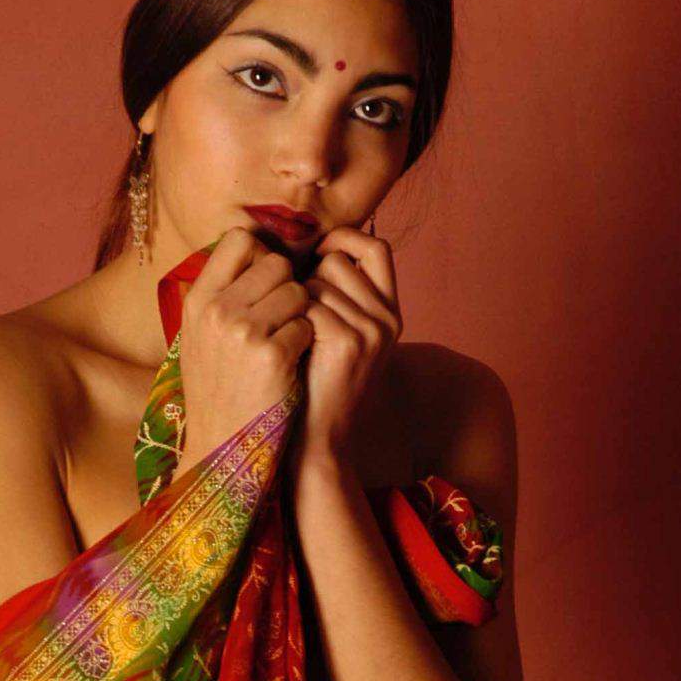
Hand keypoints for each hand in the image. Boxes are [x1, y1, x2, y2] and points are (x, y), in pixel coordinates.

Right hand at [176, 228, 313, 469]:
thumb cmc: (216, 391)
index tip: (267, 282)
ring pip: (298, 292)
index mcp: (197, 300)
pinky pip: (308, 325)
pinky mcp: (273, 355)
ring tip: (286, 343)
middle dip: (288, 287)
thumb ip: (220, 295)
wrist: (221, 448)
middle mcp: (217, 310)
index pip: (239, 240)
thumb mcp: (199, 338)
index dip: (262, 255)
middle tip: (283, 319)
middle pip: (277, 263)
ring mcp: (244, 332)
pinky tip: (291, 365)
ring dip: (301, 315)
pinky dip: (306, 343)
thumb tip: (253, 250)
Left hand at [296, 225, 401, 462]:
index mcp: (390, 314)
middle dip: (308, 279)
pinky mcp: (349, 342)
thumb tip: (314, 248)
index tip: (318, 251)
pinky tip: (290, 348)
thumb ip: (339, 297)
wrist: (319, 442)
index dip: (345, 238)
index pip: (376, 248)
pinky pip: (308, 304)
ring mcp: (372, 330)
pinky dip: (290, 321)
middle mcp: (388, 319)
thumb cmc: (315, 387)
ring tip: (294, 338)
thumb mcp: (338, 338)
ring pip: (319, 280)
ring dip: (295, 302)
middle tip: (297, 319)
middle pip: (338, 260)